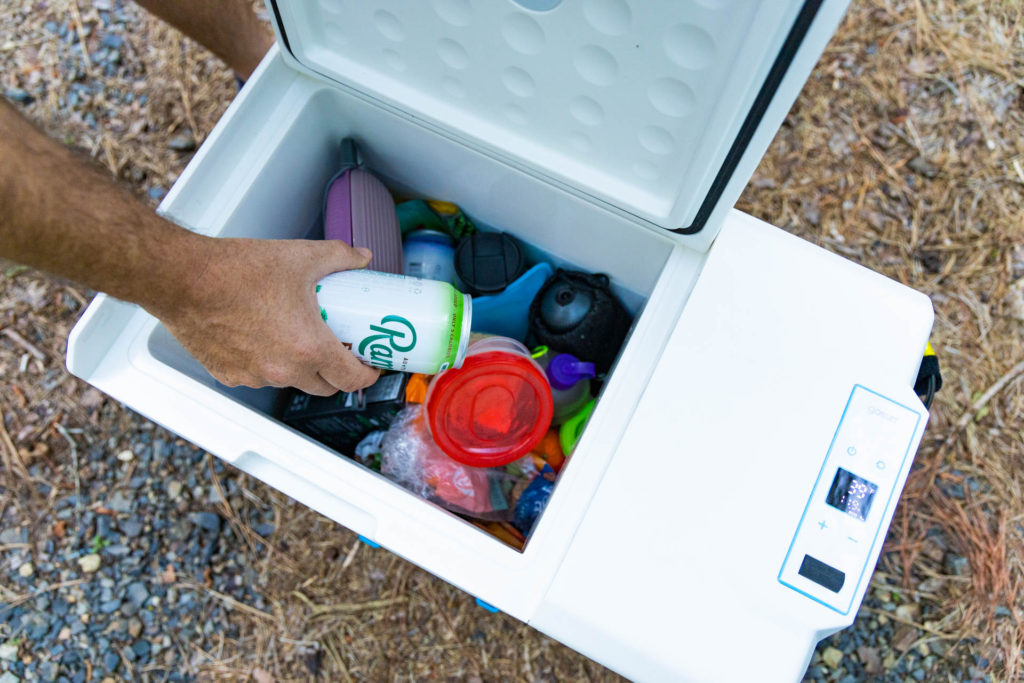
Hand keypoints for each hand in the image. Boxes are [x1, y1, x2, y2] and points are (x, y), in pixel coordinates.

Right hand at [154, 237, 379, 394]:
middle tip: (339, 348)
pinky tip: (263, 335)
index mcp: (309, 348)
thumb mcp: (300, 257)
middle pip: (324, 387)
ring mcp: (254, 376)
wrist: (183, 279)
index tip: (370, 364)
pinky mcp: (228, 374)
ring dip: (299, 367)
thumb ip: (339, 257)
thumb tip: (360, 256)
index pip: (351, 380)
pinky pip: (257, 375)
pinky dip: (266, 361)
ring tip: (297, 335)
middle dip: (336, 373)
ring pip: (289, 380)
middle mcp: (283, 370)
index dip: (368, 374)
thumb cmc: (236, 271)